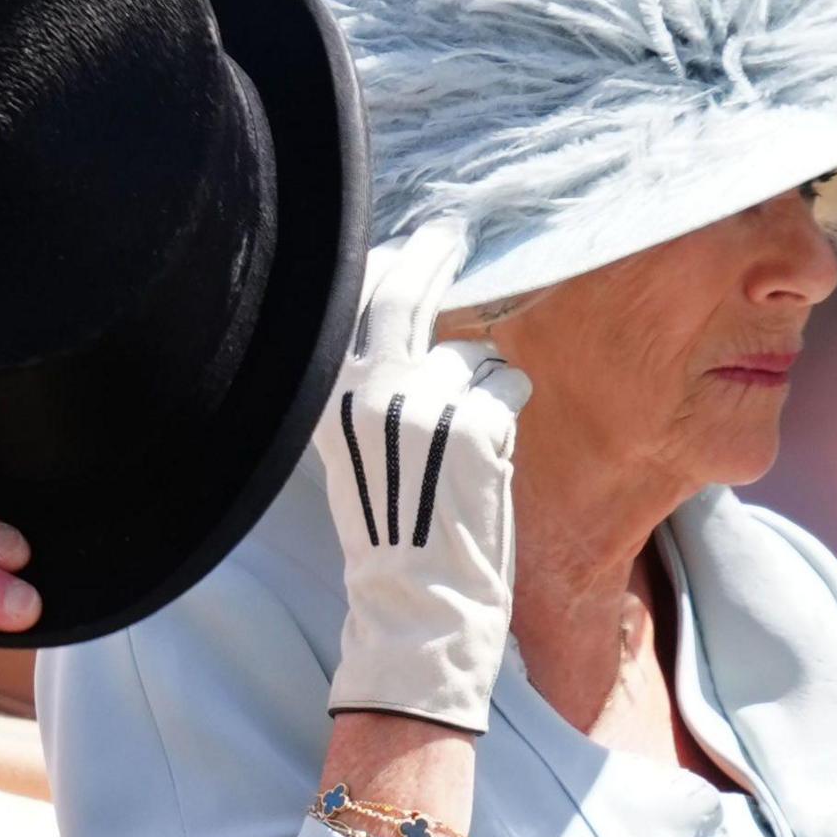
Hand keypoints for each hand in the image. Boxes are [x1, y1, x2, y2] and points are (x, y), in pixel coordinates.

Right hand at [312, 220, 530, 732]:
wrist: (416, 602)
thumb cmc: (390, 527)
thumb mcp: (354, 446)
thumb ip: (368, 383)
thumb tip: (396, 304)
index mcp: (327, 397)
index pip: (352, 304)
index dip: (385, 266)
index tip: (407, 248)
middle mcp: (368, 394)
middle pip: (407, 297)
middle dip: (432, 255)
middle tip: (452, 234)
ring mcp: (423, 407)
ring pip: (471, 350)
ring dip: (481, 379)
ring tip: (464, 437)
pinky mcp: (475, 427)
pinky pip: (507, 381)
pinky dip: (508, 406)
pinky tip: (489, 451)